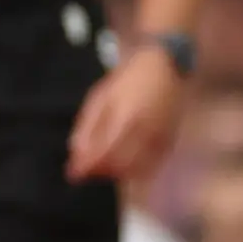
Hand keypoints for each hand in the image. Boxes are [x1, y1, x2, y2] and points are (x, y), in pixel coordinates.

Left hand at [67, 41, 186, 181]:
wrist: (164, 67)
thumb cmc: (127, 80)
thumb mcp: (100, 98)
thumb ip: (87, 127)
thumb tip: (75, 156)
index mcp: (126, 117)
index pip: (104, 153)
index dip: (86, 167)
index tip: (72, 173)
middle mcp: (147, 131)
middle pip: (120, 166)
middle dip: (100, 172)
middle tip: (85, 170)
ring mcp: (161, 138)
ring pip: (136, 171)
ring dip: (116, 173)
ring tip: (103, 165)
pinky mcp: (170, 142)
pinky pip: (150, 166)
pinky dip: (134, 170)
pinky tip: (123, 163)